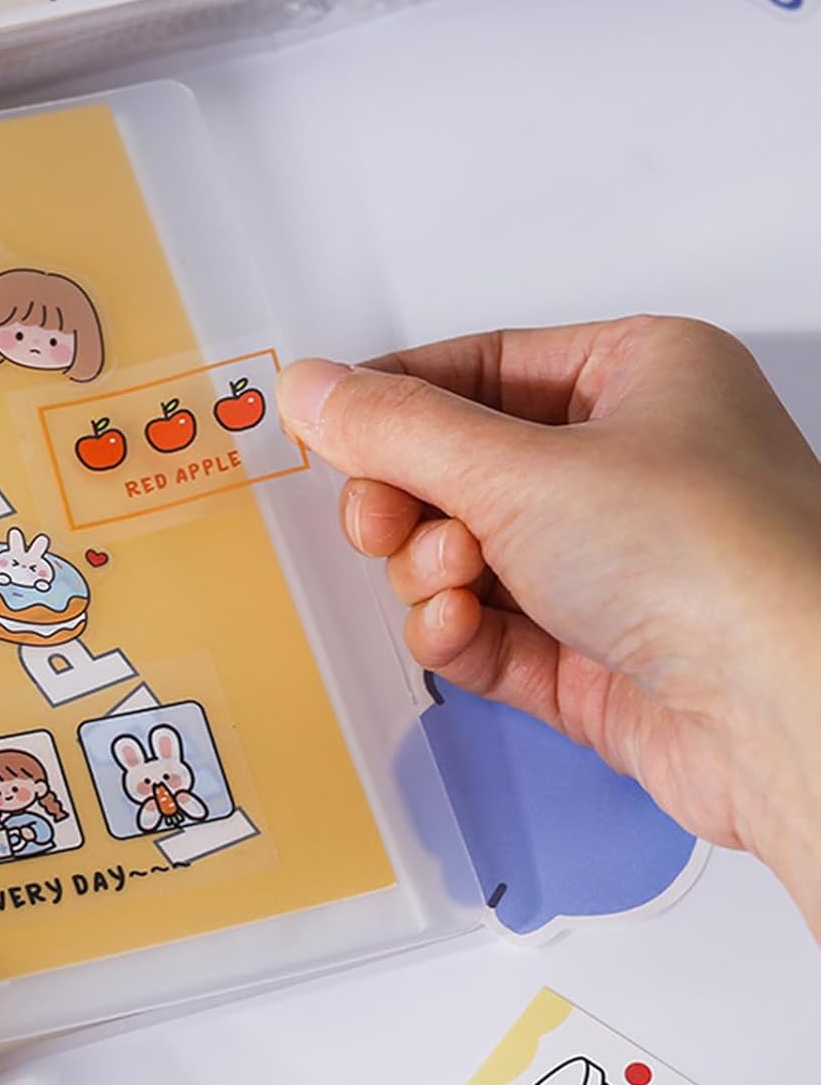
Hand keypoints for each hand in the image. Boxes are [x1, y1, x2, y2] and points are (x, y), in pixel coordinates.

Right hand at [278, 317, 820, 932]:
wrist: (794, 715)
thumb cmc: (711, 561)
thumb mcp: (522, 469)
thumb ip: (398, 430)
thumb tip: (312, 387)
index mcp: (640, 378)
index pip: (482, 368)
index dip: (398, 400)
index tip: (329, 427)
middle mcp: (630, 466)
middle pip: (461, 468)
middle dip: (412, 502)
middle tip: (382, 519)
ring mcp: (611, 566)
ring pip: (464, 554)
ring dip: (433, 571)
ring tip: (456, 581)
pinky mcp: (592, 654)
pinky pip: (487, 628)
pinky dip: (456, 631)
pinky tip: (458, 631)